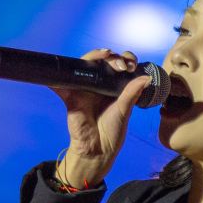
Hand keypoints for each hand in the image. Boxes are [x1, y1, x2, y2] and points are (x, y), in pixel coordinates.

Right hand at [53, 48, 151, 190]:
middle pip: (103, 61)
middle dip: (112, 57)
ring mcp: (85, 88)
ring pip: (85, 66)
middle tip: (121, 65)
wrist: (98, 148)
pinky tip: (58, 70)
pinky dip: (56, 78)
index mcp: (115, 85)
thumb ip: (132, 93)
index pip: (120, 65)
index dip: (126, 60)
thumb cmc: (113, 129)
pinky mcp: (71, 96)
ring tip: (103, 54)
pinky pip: (61, 85)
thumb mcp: (125, 111)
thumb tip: (146, 78)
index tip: (131, 65)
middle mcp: (100, 83)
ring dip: (92, 56)